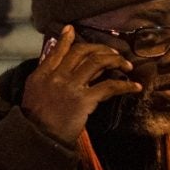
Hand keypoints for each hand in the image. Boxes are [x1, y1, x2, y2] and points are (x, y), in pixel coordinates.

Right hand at [21, 25, 141, 143]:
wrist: (40, 139)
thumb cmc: (37, 121)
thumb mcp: (34, 94)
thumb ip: (45, 77)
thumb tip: (57, 63)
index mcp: (41, 75)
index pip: (56, 51)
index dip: (66, 40)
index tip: (72, 29)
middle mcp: (56, 76)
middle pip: (81, 52)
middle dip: (101, 48)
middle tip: (114, 53)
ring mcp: (70, 87)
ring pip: (97, 62)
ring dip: (116, 61)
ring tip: (127, 66)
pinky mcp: (84, 100)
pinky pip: (109, 86)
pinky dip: (125, 86)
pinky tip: (135, 87)